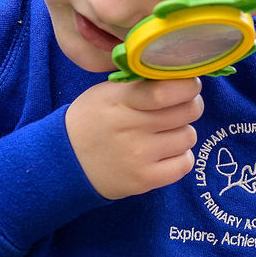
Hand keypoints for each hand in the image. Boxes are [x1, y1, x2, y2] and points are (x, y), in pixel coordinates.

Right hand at [66, 76, 203, 199]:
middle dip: (189, 106)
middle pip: (188, 111)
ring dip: (181, 132)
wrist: (65, 161)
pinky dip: (180, 157)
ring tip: (162, 133)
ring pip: (189, 136)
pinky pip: (185, 163)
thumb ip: (141, 84)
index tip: (189, 85)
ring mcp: (138, 156)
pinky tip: (164, 153)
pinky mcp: (144, 180)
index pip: (166, 90)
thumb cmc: (93, 120)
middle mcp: (131, 127)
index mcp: (120, 100)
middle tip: (177, 109)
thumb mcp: (107, 93)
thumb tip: (181, 76)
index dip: (188, 85)